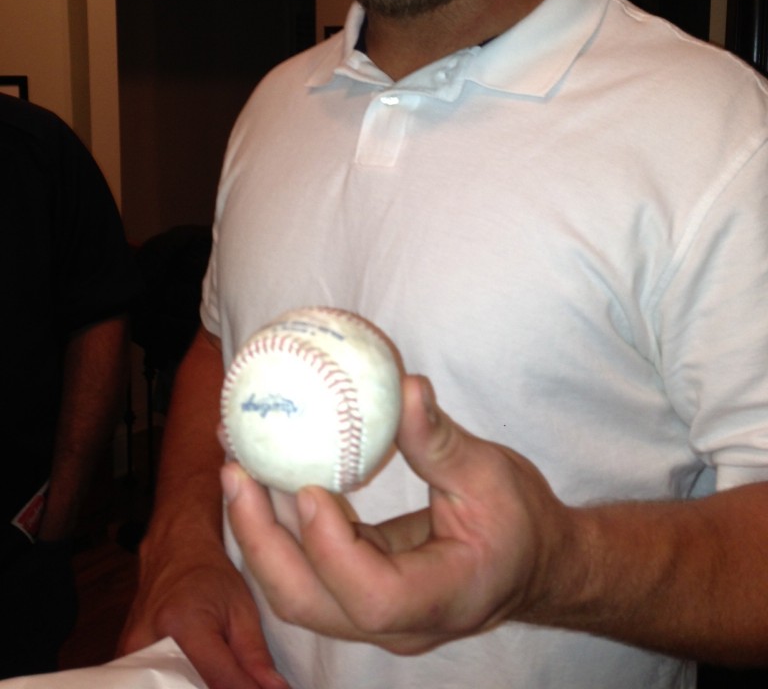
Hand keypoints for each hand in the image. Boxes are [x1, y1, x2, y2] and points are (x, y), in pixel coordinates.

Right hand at [118, 540, 290, 688]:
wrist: (174, 550)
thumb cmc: (209, 573)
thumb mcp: (243, 609)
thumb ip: (256, 656)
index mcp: (184, 623)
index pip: (220, 681)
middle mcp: (149, 641)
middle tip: (241, 683)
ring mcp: (129, 653)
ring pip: (165, 688)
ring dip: (195, 687)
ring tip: (220, 679)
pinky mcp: (123, 660)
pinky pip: (152, 682)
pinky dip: (176, 685)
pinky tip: (194, 679)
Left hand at [222, 375, 574, 654]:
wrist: (531, 564)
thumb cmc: (520, 521)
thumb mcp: (489, 474)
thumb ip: (441, 440)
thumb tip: (405, 387)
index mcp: (440, 597)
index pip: (371, 596)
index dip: (330, 548)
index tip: (307, 488)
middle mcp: (397, 622)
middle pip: (309, 602)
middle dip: (260, 540)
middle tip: (237, 470)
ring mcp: (372, 616)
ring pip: (297, 590)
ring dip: (258, 530)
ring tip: (236, 463)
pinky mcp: (357, 593)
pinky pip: (305, 568)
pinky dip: (277, 526)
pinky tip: (262, 476)